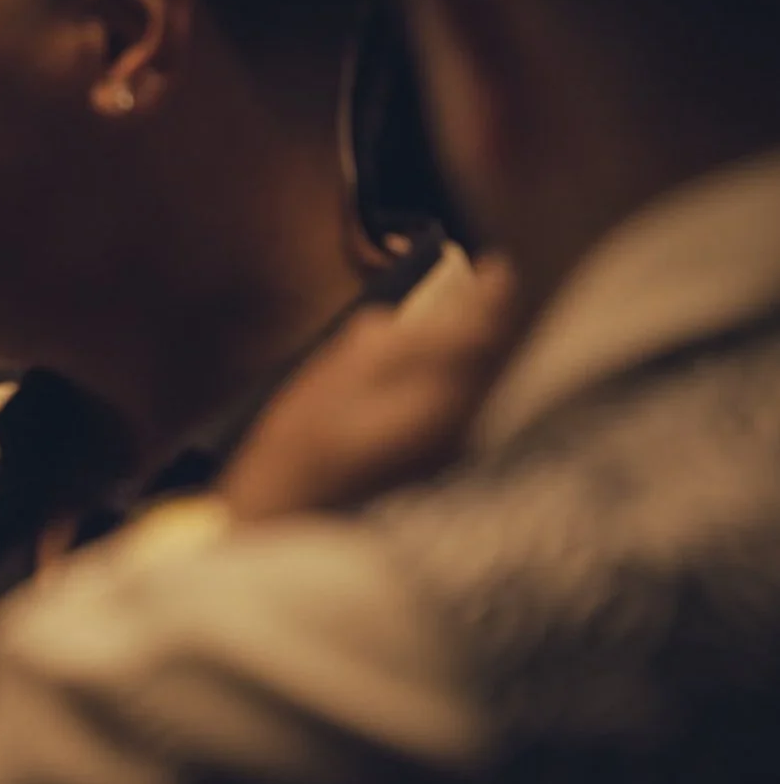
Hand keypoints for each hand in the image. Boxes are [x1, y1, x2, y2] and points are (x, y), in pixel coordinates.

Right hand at [221, 259, 525, 521]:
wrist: (288, 518)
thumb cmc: (298, 451)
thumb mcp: (328, 381)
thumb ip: (379, 345)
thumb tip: (397, 322)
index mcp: (435, 401)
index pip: (481, 335)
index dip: (491, 296)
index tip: (495, 265)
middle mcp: (456, 429)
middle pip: (487, 361)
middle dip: (484, 320)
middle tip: (479, 285)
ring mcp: (448, 452)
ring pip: (474, 384)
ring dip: (468, 351)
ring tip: (452, 321)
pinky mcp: (435, 466)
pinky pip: (458, 408)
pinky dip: (452, 380)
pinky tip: (428, 371)